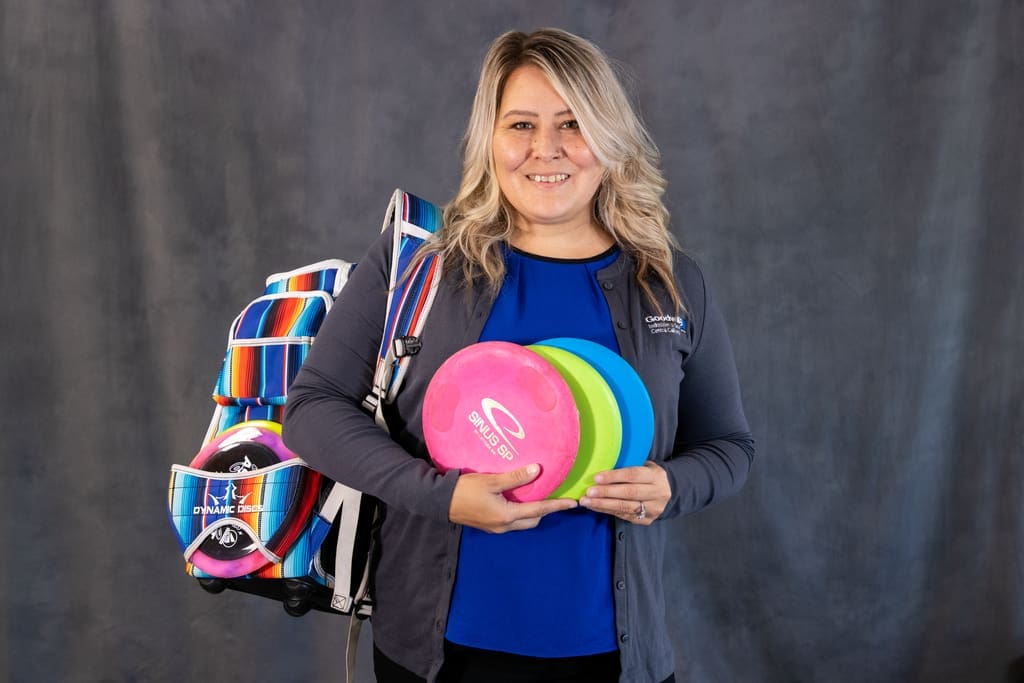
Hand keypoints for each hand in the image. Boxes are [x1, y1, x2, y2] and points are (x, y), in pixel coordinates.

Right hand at [449, 464, 577, 532]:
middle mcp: (504, 526)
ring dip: (533, 512)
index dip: (557, 506)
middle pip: (533, 520)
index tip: (572, 503)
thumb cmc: (464, 490)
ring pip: (522, 522)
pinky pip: (512, 521)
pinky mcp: (489, 525)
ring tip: (540, 497)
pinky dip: (521, 513)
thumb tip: (537, 470)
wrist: (439, 502)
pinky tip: (519, 500)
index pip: (539, 510)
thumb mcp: (491, 480)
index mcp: (507, 516)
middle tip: (557, 499)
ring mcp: (496, 528)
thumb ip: (514, 477)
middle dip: (546, 511)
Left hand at [579, 462, 670, 525]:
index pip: (633, 475)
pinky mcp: (647, 520)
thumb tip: (601, 465)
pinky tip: (595, 506)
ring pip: (625, 507)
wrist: (669, 492)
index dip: (614, 476)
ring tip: (586, 501)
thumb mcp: (644, 466)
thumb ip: (628, 466)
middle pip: (629, 493)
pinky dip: (607, 511)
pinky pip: (624, 516)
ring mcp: (653, 509)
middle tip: (588, 492)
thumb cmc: (648, 475)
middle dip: (606, 493)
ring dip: (603, 504)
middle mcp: (657, 493)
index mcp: (655, 476)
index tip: (596, 477)